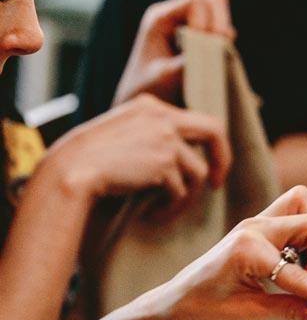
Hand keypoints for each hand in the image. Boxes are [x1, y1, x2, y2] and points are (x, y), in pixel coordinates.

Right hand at [39, 93, 231, 207]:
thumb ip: (152, 135)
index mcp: (150, 106)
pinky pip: (181, 191)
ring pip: (197, 171)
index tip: (209, 165)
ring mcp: (165, 138)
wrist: (72, 168)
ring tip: (165, 208)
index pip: (195, 120)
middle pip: (214, 131)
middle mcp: (161, 116)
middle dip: (222, 159)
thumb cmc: (91, 158)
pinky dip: (171, 206)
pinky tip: (154, 213)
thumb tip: (185, 157)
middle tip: (216, 184)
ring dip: (185, 196)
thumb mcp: (124, 134)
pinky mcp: (164, 162)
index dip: (208, 144)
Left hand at [113, 0, 234, 106]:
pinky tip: (218, 61)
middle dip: (221, 23)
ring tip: (218, 56)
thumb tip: (220, 47)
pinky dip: (225, 44)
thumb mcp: (167, 77)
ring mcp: (188, 27)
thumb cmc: (147, 91)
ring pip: (220, 14)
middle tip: (220, 48)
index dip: (207, 23)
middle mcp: (174, 17)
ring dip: (224, 34)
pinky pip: (222, 31)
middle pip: (211, 0)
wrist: (139, 103)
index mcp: (160, 18)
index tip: (204, 49)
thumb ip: (191, 61)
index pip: (196, 3)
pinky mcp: (200, 40)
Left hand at [147, 185, 306, 319]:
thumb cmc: (201, 308)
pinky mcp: (259, 227)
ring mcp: (255, 224)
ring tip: (305, 268)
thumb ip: (289, 310)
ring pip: (303, 205)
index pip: (300, 273)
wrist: (176, 304)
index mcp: (247, 250)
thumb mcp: (247, 314)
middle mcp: (253, 229)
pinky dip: (305, 236)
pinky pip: (293, 214)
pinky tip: (296, 263)